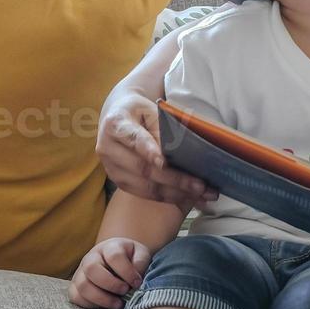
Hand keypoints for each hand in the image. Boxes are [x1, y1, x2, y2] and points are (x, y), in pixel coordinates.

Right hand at [69, 238, 152, 308]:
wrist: (117, 262)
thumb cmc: (131, 259)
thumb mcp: (141, 255)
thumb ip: (140, 262)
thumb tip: (135, 279)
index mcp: (109, 247)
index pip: (114, 256)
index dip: (127, 272)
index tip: (137, 283)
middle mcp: (91, 257)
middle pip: (92, 268)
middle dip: (111, 284)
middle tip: (125, 291)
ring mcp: (81, 272)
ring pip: (82, 285)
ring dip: (101, 298)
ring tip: (118, 304)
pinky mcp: (75, 286)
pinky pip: (76, 297)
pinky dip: (91, 304)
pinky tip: (106, 305)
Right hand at [96, 88, 216, 207]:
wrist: (118, 117)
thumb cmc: (139, 111)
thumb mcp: (151, 109)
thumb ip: (162, 127)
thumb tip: (178, 150)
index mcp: (115, 124)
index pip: (134, 139)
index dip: (149, 151)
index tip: (164, 163)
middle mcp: (108, 149)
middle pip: (142, 168)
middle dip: (175, 179)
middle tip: (201, 185)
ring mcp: (111, 168)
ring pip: (145, 187)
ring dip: (175, 194)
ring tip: (201, 196)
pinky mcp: (118, 182)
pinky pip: (145, 194)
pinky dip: (168, 198)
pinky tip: (188, 199)